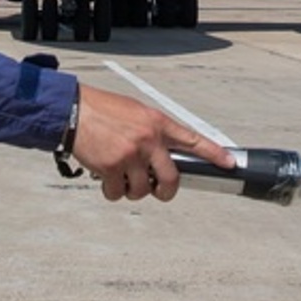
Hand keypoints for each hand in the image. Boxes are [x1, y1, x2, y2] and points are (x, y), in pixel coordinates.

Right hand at [71, 83, 235, 201]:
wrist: (70, 108)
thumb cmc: (100, 109)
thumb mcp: (133, 112)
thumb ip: (151, 132)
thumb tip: (161, 157)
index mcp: (156, 122)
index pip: (192, 140)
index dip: (214, 153)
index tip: (229, 163)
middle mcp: (148, 139)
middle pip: (172, 178)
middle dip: (166, 191)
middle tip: (158, 191)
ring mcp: (130, 154)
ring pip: (142, 190)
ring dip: (131, 189)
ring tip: (118, 175)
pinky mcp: (111, 167)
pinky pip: (118, 192)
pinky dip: (111, 190)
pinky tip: (104, 177)